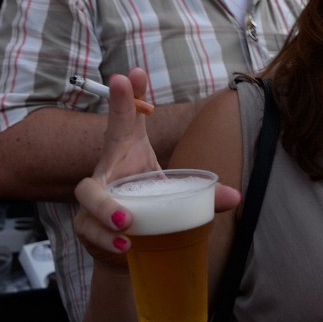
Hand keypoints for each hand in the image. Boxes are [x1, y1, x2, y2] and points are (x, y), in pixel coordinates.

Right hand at [73, 68, 239, 266]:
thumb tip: (235, 196)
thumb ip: (203, 195)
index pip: (128, 120)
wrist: (125, 249)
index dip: (129, 96)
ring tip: (126, 221)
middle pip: (106, 142)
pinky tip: (125, 244)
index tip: (132, 72)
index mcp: (130, 154)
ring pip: (89, 194)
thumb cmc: (149, 210)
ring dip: (105, 206)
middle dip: (115, 118)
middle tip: (128, 119)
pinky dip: (106, 239)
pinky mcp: (86, 225)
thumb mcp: (174, 195)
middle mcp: (109, 170)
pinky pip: (89, 229)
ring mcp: (94, 197)